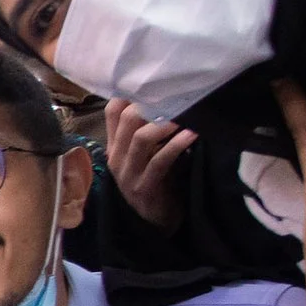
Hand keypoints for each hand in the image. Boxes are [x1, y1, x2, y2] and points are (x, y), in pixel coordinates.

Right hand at [102, 99, 196, 232]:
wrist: (155, 223)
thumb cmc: (156, 183)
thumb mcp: (147, 155)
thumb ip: (150, 132)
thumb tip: (172, 99)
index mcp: (114, 146)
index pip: (112, 110)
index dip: (132, 93)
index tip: (158, 82)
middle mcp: (116, 157)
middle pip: (126, 118)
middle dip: (153, 102)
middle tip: (178, 93)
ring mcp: (128, 173)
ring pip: (141, 138)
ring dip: (167, 121)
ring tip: (188, 110)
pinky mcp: (144, 187)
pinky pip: (160, 160)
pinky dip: (177, 144)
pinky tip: (193, 134)